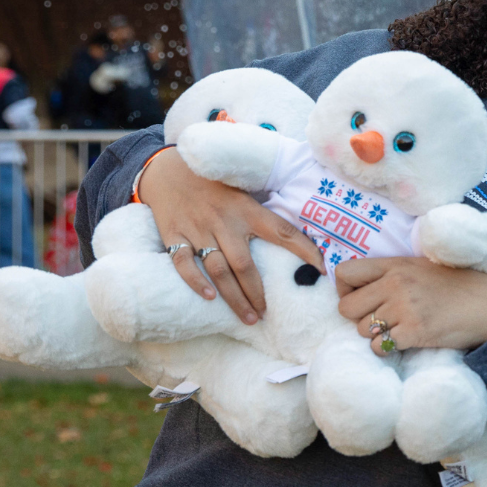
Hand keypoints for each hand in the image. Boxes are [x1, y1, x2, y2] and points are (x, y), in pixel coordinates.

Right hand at [135, 148, 324, 323]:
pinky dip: (195, 282)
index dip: (304, 251)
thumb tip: (294, 237)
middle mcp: (224, 221)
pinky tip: (209, 297)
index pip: (282, 232)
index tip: (320, 271)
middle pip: (244, 264)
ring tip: (248, 317)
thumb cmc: (212, 185)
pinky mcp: (174, 235)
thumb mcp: (241, 190)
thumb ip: (260, 214)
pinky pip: (183, 263)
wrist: (167, 170)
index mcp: (246, 209)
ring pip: (218, 270)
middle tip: (267, 314)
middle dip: (257, 293)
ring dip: (233, 297)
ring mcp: (198, 229)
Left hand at [333, 257, 486, 353]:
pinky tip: (404, 341)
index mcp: (395, 264)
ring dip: (374, 334)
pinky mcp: (414, 332)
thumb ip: (391, 273)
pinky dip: (387, 349)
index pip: (345, 273)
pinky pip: (380, 347)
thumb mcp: (421, 267)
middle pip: (346, 307)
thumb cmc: (457, 286)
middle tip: (377, 319)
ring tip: (397, 328)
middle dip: (357, 317)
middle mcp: (395, 284)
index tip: (359, 297)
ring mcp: (404, 308)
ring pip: (362, 330)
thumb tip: (358, 287)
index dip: (344, 289)